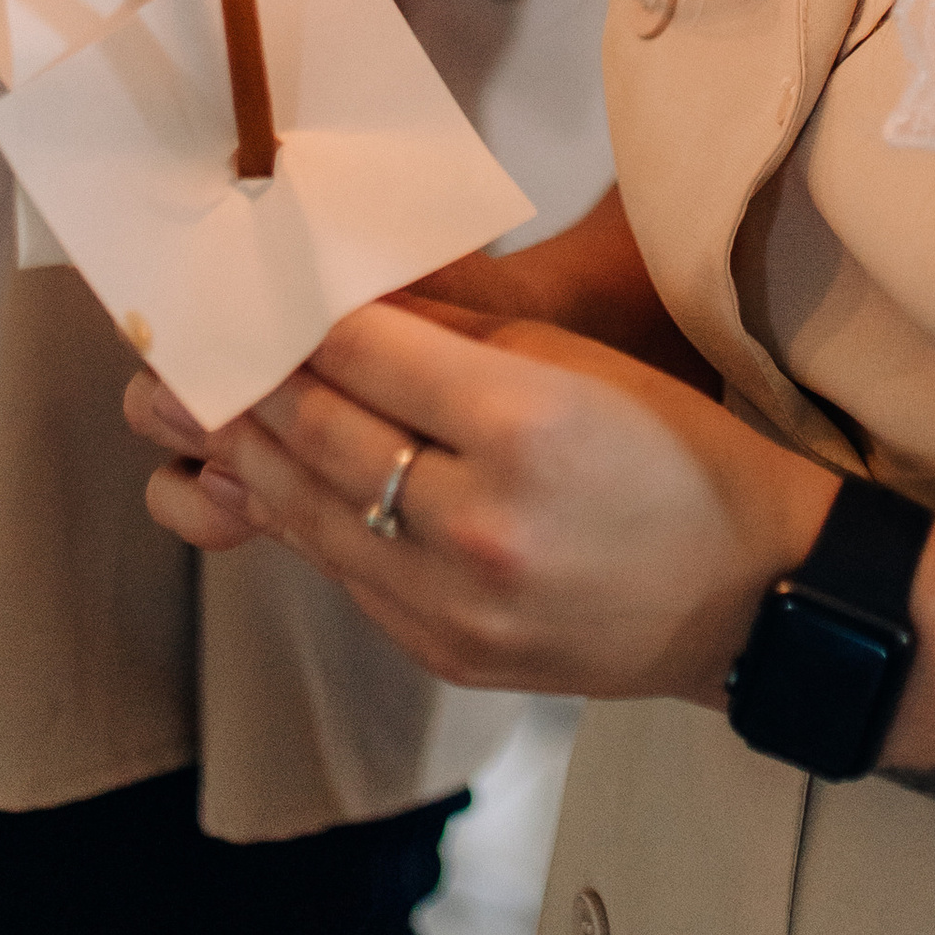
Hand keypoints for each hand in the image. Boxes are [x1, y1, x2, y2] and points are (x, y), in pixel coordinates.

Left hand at [124, 299, 831, 705]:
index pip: (367, 352)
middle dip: (248, 381)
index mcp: (524, 423)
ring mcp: (458, 603)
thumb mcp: (574, 362)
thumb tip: (338, 301)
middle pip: (324, 435)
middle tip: (188, 338)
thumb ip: (451, 334)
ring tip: (201, 405)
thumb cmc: (669, 448)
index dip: (297, 314)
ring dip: (250, 452)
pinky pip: (349, 574)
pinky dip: (303, 520)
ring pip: (315, 513)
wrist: (746, 591)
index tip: (250, 279)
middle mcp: (482, 520)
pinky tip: (272, 481)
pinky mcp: (447, 654)